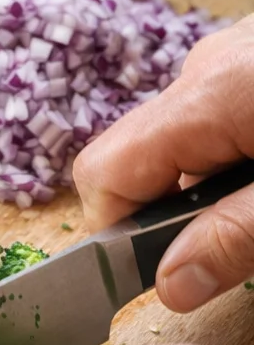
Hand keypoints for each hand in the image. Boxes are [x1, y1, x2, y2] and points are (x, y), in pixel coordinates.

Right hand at [73, 12, 253, 312]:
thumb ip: (235, 238)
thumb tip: (168, 286)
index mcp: (206, 96)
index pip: (106, 172)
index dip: (113, 234)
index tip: (148, 281)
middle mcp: (204, 68)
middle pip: (137, 156)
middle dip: (166, 214)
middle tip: (232, 252)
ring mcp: (233, 57)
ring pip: (181, 141)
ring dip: (207, 189)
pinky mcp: (253, 62)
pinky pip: (215, 119)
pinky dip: (231, 159)